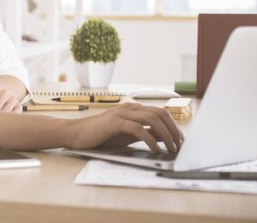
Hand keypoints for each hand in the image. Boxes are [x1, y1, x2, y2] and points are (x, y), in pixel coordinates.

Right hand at [68, 103, 183, 151]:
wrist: (76, 133)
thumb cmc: (100, 135)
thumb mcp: (126, 135)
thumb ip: (144, 134)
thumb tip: (164, 138)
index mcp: (132, 109)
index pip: (160, 112)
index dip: (173, 126)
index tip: (180, 141)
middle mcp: (129, 108)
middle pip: (160, 113)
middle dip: (173, 129)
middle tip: (179, 145)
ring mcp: (121, 113)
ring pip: (152, 119)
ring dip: (166, 134)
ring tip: (171, 148)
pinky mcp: (114, 122)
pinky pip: (138, 128)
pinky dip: (150, 139)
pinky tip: (154, 149)